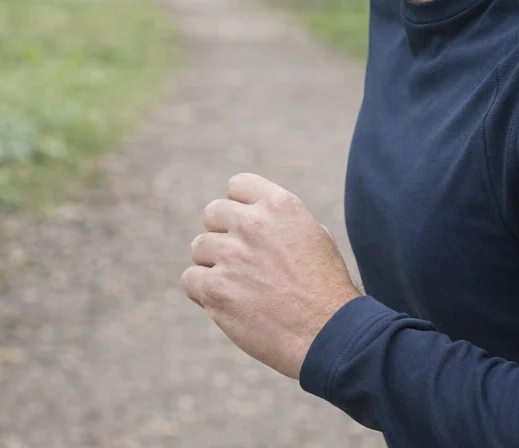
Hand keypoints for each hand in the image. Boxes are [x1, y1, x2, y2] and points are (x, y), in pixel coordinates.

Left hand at [182, 172, 361, 379]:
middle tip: (239, 259)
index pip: (237, 185)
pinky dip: (201, 291)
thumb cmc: (326, 287)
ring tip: (236, 284)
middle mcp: (253, 223)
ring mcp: (232, 255)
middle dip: (223, 233)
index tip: (245, 226)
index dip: (238, 206)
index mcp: (280, 205)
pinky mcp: (216, 289)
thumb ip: (282, 222)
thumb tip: (259, 219)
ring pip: (198, 247)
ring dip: (212, 264)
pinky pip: (190, 279)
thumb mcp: (315, 236)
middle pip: (213, 213)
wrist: (328, 332)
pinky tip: (224, 301)